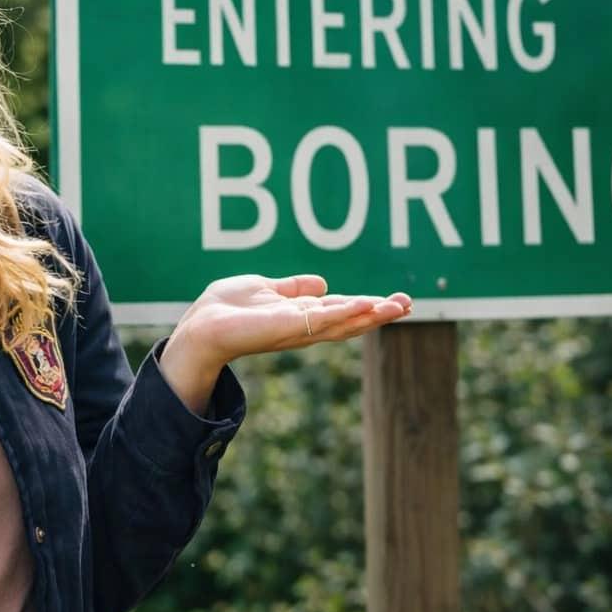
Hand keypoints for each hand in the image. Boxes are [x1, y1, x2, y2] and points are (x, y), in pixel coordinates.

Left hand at [159, 274, 411, 413]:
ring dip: (372, 314)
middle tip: (410, 304)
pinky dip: (346, 312)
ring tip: (400, 306)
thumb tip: (323, 282)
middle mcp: (305, 325)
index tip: (397, 300)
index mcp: (302, 315)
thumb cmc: (224, 310)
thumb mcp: (264, 289)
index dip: (368, 305)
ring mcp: (299, 328)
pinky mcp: (288, 327)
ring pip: (344, 322)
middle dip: (380, 312)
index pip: (342, 310)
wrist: (200, 327)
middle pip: (351, 319)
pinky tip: (367, 305)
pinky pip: (323, 320)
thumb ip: (292, 288)